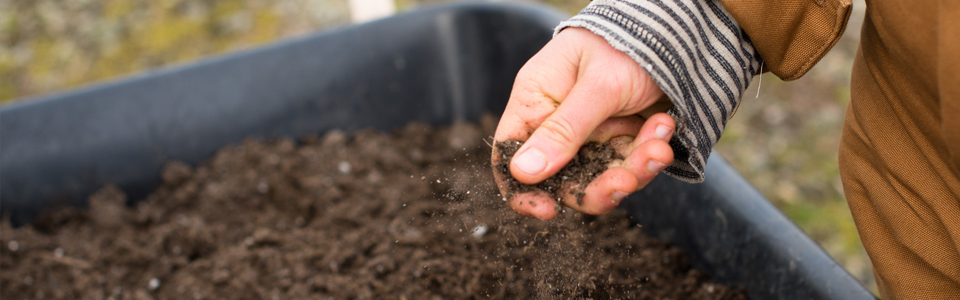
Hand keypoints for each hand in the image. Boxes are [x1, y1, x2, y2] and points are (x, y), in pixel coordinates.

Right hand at [492, 28, 675, 219]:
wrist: (676, 30)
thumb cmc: (625, 44)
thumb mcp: (597, 86)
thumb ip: (564, 130)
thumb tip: (522, 173)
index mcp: (536, 101)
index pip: (512, 154)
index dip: (523, 189)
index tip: (548, 211)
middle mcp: (559, 121)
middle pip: (563, 177)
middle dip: (598, 186)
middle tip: (627, 181)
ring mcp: (591, 132)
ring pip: (602, 176)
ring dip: (634, 168)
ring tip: (659, 148)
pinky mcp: (621, 137)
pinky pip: (629, 165)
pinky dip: (650, 152)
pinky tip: (664, 125)